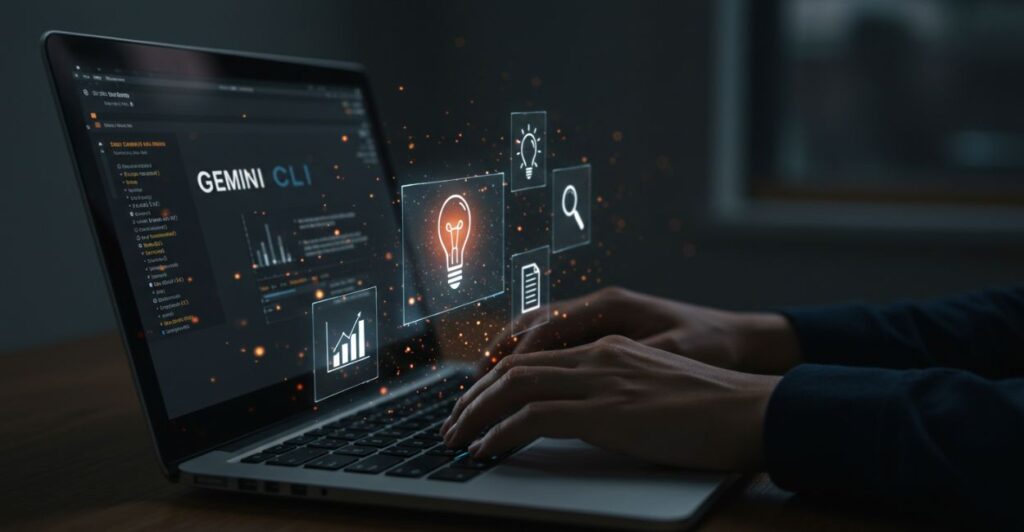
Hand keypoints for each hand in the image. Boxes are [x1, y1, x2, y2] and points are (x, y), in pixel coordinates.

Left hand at [442, 335, 780, 470]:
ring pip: (516, 386)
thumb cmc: (713, 409)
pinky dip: (502, 432)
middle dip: (474, 396)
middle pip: (515, 367)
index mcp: (609, 347)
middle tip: (451, 423)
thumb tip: (581, 417)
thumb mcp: (654, 390)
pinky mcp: (609, 411)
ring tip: (456, 438)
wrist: (754, 410)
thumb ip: (614, 393)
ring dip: (477, 413)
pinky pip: (535, 417)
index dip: (496, 379)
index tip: (474, 402)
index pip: (536, 356)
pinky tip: (486, 450)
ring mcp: (603, 379)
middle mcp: (600, 354)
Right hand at [489, 286, 800, 374]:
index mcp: (612, 305)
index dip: (517, 358)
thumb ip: (627, 360)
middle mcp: (600, 303)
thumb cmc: (711, 345)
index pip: (549, 328)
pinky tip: (514, 374)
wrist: (739, 338)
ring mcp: (599, 313)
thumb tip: (579, 373)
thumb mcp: (673, 353)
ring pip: (537, 327)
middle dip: (499, 354)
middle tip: (472, 385)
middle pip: (532, 324)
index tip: (494, 384)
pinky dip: (527, 352)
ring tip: (481, 381)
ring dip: (507, 352)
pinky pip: (552, 336)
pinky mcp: (602, 327)